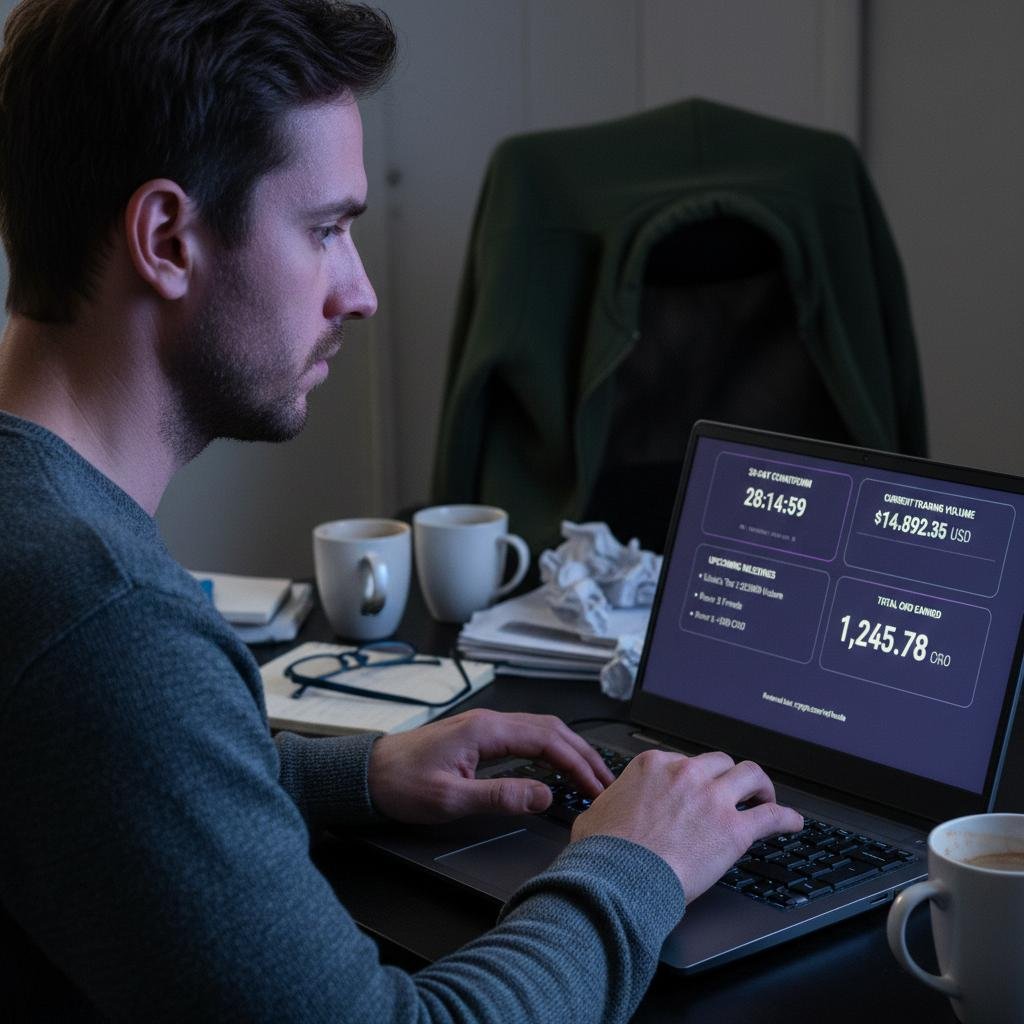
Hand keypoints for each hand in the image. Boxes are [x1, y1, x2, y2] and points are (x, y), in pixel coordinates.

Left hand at [367, 708, 614, 823]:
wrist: (368, 774)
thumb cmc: (401, 783)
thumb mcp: (451, 799)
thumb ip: (501, 796)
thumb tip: (544, 795)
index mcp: (486, 730)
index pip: (548, 741)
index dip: (578, 764)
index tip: (597, 787)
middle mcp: (489, 721)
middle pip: (551, 730)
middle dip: (584, 754)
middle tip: (607, 780)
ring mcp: (485, 726)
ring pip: (541, 729)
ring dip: (570, 750)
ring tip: (591, 774)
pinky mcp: (479, 736)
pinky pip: (526, 736)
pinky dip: (551, 749)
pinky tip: (557, 765)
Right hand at [570, 749, 802, 900]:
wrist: (620, 876)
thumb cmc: (605, 851)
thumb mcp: (598, 812)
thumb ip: (613, 802)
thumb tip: (608, 810)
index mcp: (654, 766)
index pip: (683, 761)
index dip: (693, 777)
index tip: (697, 790)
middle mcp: (686, 774)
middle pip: (719, 762)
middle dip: (728, 775)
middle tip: (733, 790)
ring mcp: (713, 799)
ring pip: (751, 775)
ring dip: (760, 785)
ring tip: (765, 797)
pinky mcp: (734, 829)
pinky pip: (772, 816)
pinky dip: (787, 818)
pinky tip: (793, 822)